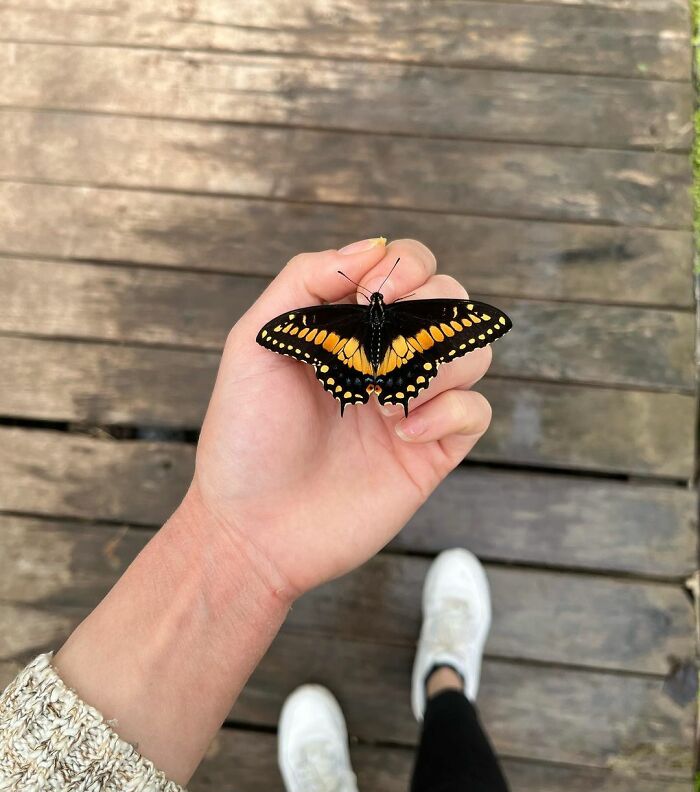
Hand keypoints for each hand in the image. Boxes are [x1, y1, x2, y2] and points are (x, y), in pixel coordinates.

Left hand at [191, 238, 492, 599]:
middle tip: (382, 349)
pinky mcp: (430, 452)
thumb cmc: (245, 438)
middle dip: (429, 311)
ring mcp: (411, 406)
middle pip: (453, 302)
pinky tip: (400, 432)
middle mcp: (386, 360)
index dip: (407, 267)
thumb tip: (372, 249)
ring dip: (440, 362)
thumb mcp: (254, 342)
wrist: (252, 530)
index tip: (376, 294)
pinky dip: (448, 411)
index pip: (409, 269)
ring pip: (474, 351)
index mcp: (348, 328)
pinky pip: (474, 411)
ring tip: (384, 398)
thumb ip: (305, 279)